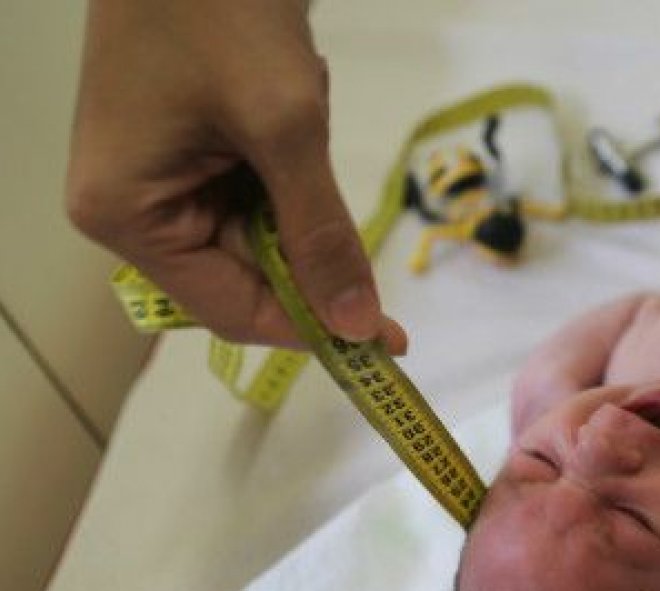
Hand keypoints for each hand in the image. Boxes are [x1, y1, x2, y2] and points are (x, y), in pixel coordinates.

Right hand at [67, 0, 405, 352]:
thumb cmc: (222, 12)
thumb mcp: (284, 130)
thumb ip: (322, 236)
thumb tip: (358, 326)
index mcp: (128, 216)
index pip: (231, 310)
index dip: (311, 330)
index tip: (386, 342)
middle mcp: (133, 211)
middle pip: (247, 276)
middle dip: (308, 240)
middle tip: (341, 188)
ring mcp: (160, 180)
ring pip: (262, 232)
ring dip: (300, 184)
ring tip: (291, 103)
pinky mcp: (189, 152)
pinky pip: (259, 190)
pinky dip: (291, 159)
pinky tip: (287, 93)